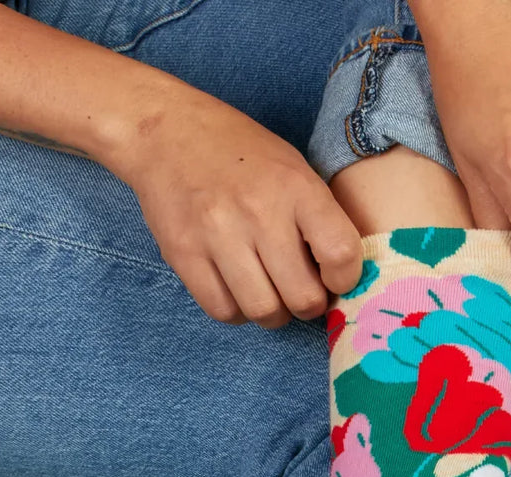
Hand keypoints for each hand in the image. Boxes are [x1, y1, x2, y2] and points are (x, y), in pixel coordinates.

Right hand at [109, 86, 363, 326]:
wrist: (166, 131)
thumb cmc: (240, 154)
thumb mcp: (292, 168)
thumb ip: (319, 218)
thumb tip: (343, 277)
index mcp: (295, 187)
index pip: (341, 254)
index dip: (344, 279)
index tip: (333, 276)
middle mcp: (259, 211)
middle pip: (303, 298)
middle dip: (307, 304)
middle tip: (297, 288)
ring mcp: (218, 234)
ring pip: (264, 312)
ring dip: (272, 312)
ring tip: (267, 290)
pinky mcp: (184, 254)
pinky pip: (224, 311)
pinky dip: (236, 310)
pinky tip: (236, 288)